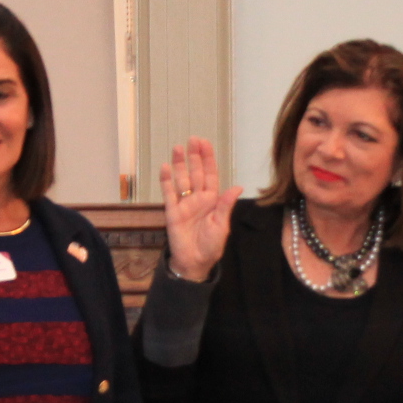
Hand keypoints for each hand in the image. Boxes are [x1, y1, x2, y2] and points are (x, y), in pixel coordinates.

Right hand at [159, 135, 240, 282]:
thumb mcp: (221, 225)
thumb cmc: (211, 246)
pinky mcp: (172, 211)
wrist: (194, 262)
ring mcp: (184, 203)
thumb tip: (237, 187)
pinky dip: (166, 180)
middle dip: (194, 156)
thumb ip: (225, 205)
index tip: (205, 144)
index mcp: (212, 200)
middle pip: (195, 173)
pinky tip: (165, 168)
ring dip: (179, 164)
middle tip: (192, 140)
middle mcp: (198, 198)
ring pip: (181, 179)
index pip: (210, 175)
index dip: (208, 159)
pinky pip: (169, 193)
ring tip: (177, 148)